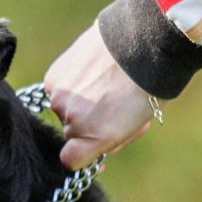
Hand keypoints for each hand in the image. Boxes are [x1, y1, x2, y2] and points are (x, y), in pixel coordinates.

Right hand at [44, 20, 158, 169]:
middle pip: (70, 131)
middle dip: (88, 123)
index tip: (97, 149)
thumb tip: (92, 144)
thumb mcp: (134, 123)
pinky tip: (93, 70)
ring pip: (65, 108)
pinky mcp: (52, 77)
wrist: (145, 41)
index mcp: (94, 137)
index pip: (70, 159)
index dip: (84, 156)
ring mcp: (58, 97)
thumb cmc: (148, 85)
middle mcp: (70, 120)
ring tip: (105, 82)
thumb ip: (108, 139)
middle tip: (114, 105)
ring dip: (80, 101)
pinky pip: (58, 88)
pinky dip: (73, 83)